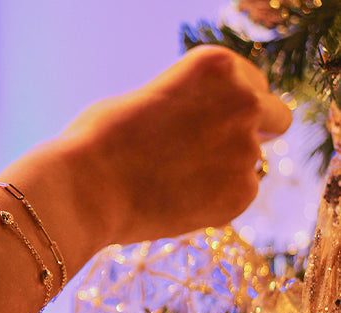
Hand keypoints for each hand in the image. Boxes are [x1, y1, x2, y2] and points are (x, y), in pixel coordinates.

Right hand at [59, 45, 292, 244]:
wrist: (86, 188)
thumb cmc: (100, 139)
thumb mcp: (146, 99)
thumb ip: (186, 103)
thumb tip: (204, 126)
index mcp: (217, 66)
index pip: (252, 82)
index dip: (230, 103)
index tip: (209, 121)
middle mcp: (243, 102)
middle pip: (274, 118)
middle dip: (252, 131)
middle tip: (212, 150)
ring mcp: (246, 150)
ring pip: (251, 162)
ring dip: (224, 169)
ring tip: (172, 181)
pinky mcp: (240, 195)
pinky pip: (239, 194)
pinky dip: (216, 199)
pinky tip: (176, 200)